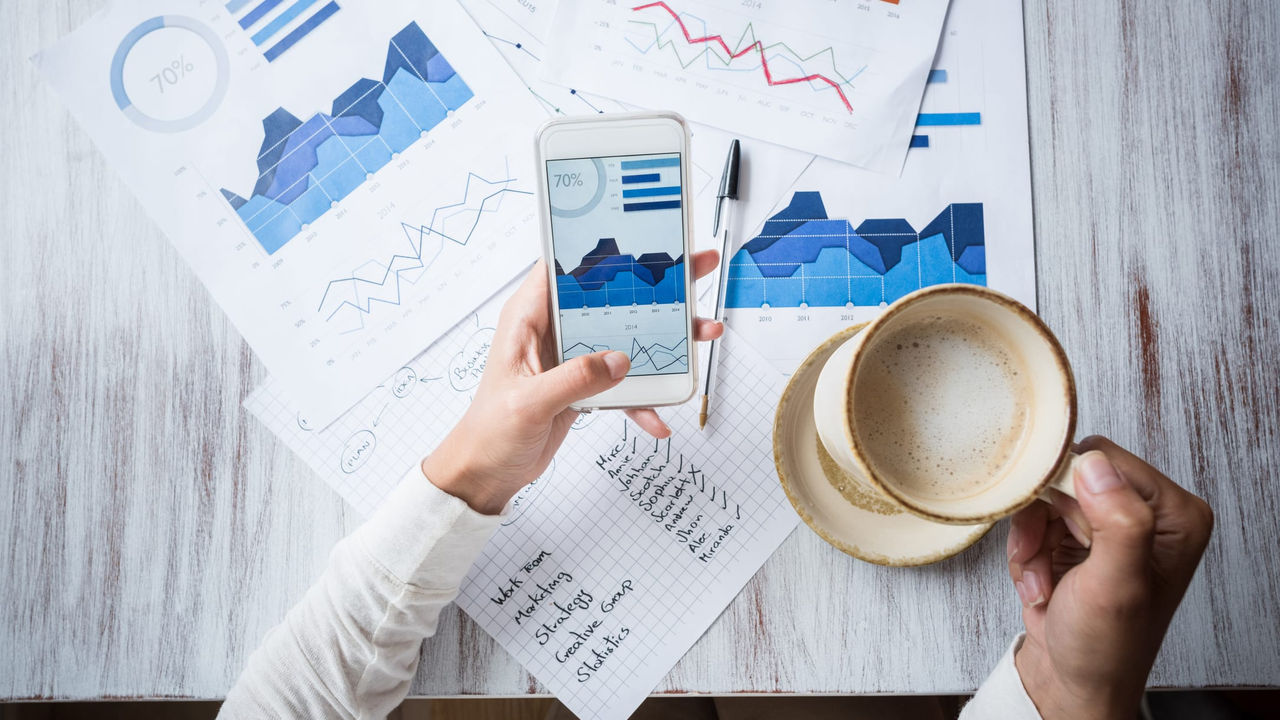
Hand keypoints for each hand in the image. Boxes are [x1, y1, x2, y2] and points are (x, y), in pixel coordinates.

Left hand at [422, 251, 724, 513]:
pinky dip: (644, 397)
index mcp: (529, 318)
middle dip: (656, 283)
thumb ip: (575, 379)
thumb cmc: (490, 433)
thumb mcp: (529, 403)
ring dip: (666, 339)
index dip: (605, 248)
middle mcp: (552, 330)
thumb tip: (619, 360)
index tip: (645, 237)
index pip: (567, 266)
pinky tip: (658, 416)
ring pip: (627, 334)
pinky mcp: (585, 383)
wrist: (488, 474)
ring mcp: (573, 356)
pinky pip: (624, 381)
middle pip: (611, 294)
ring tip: (703, 333)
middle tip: (696, 267)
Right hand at [1006, 436, 1213, 718]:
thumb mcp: (1117, 585)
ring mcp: (1109, 524)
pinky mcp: (1078, 536)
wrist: (1073, 682)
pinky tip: (1039, 584)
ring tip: (1042, 582)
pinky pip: (1033, 518)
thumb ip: (1118, 521)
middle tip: (1050, 561)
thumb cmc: (1106, 646)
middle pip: (1071, 474)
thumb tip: (1095, 465)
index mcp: (1175, 513)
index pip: (1107, 458)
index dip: (1072, 490)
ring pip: (1045, 496)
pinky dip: (1025, 551)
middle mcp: (1147, 512)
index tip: (1066, 533)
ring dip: (1031, 540)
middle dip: (1045, 520)